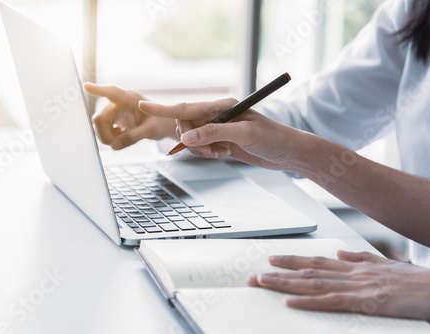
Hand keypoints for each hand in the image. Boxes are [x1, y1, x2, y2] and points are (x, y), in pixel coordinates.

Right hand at [84, 84, 176, 149]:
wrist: (164, 124)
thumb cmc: (161, 123)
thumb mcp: (150, 131)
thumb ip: (132, 137)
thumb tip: (113, 147)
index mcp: (130, 99)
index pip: (112, 92)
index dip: (98, 90)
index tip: (87, 86)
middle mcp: (119, 102)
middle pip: (100, 117)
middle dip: (104, 133)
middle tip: (116, 143)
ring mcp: (116, 110)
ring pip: (99, 125)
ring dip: (107, 136)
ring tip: (123, 139)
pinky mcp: (114, 118)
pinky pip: (103, 129)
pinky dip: (109, 137)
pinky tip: (121, 137)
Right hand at [139, 99, 304, 169]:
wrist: (287, 153)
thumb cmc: (272, 138)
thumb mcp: (244, 135)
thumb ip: (213, 134)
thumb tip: (185, 138)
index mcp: (221, 105)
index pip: (187, 108)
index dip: (163, 108)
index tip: (142, 106)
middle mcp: (216, 114)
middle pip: (185, 126)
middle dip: (192, 141)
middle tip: (214, 150)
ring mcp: (217, 128)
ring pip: (191, 139)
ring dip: (201, 150)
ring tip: (222, 152)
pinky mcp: (219, 140)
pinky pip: (200, 147)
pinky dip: (207, 154)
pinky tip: (224, 154)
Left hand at [248, 251, 429, 320]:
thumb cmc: (416, 281)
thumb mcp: (386, 266)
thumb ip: (361, 258)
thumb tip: (341, 253)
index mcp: (355, 266)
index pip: (317, 261)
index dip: (292, 260)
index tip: (272, 260)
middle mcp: (351, 273)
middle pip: (308, 271)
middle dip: (279, 273)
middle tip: (255, 275)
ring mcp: (357, 286)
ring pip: (313, 283)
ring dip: (285, 283)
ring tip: (263, 282)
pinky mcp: (366, 302)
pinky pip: (331, 302)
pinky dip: (309, 302)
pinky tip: (290, 302)